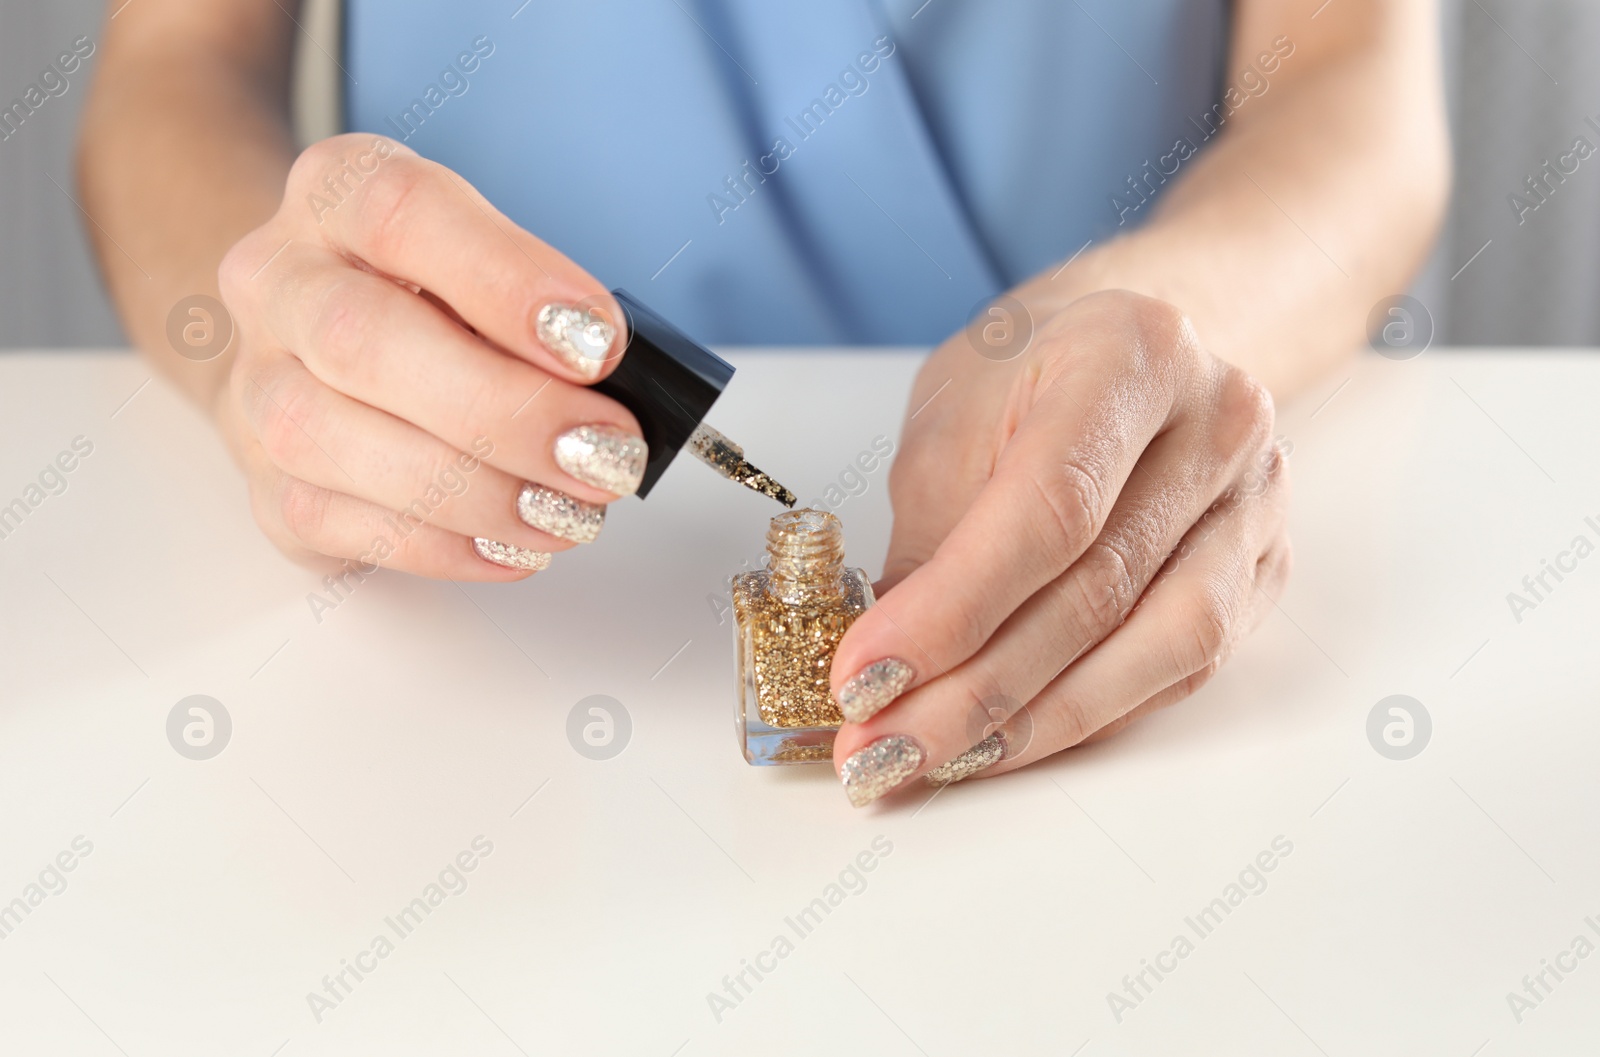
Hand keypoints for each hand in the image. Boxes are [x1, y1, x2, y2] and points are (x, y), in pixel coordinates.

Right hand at [214, 134, 644, 577]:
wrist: (316, 339)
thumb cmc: (431, 296)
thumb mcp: (487, 258)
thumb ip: (538, 307)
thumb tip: (621, 389)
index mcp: (339, 191)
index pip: (404, 215)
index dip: (508, 281)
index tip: (600, 343)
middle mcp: (279, 280)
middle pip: (364, 340)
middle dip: (506, 410)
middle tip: (605, 452)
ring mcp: (255, 384)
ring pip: (329, 439)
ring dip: (474, 490)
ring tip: (570, 511)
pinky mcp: (261, 480)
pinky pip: (331, 521)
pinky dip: (439, 543)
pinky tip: (514, 545)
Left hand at [829, 290, 1291, 805]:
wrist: (1120, 346)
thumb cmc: (1027, 374)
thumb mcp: (949, 421)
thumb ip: (929, 540)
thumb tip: (887, 671)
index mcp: (1131, 356)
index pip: (1050, 512)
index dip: (954, 610)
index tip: (866, 676)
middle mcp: (1217, 424)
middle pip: (1099, 594)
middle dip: (972, 692)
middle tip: (878, 747)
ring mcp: (1256, 501)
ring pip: (1158, 650)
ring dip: (1032, 725)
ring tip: (935, 761)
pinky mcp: (1266, 566)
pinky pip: (1181, 668)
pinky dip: (1088, 715)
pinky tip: (1008, 741)